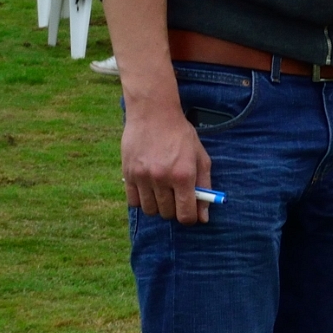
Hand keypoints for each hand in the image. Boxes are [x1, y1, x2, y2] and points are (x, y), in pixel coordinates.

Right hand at [122, 102, 212, 223]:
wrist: (153, 114)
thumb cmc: (181, 136)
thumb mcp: (201, 158)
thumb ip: (205, 188)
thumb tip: (203, 217)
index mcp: (184, 175)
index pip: (186, 215)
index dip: (190, 218)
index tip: (191, 213)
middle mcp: (162, 179)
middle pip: (168, 214)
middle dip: (175, 210)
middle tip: (178, 198)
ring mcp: (143, 177)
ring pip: (150, 210)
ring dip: (159, 207)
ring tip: (163, 192)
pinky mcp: (127, 174)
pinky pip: (134, 202)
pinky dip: (143, 201)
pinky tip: (149, 189)